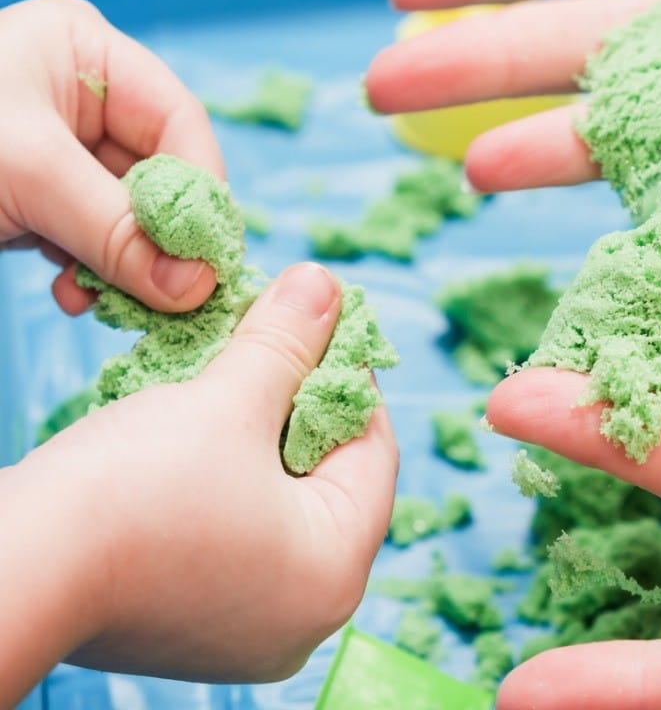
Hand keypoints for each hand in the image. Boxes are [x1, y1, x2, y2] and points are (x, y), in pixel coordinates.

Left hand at [0, 0, 222, 314]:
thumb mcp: (25, 174)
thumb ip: (116, 230)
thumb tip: (196, 288)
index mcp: (85, 53)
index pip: (178, 124)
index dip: (199, 192)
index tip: (206, 261)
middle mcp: (82, 97)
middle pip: (160, 175)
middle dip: (158, 240)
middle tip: (168, 295)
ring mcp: (62, 150)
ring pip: (130, 216)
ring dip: (126, 266)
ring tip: (102, 299)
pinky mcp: (42, 197)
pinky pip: (95, 238)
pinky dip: (93, 273)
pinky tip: (75, 295)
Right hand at [0, 263, 397, 707]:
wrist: (14, 570)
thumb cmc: (132, 492)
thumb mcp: (227, 401)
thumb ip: (287, 343)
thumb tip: (326, 286)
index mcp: (335, 570)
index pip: (373, 450)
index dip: (350, 374)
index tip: (324, 322)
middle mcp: (304, 614)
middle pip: (326, 478)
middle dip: (298, 401)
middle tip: (278, 340)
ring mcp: (247, 625)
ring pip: (276, 502)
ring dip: (258, 434)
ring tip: (236, 375)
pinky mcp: (194, 621)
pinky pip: (234, 531)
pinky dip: (225, 478)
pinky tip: (199, 432)